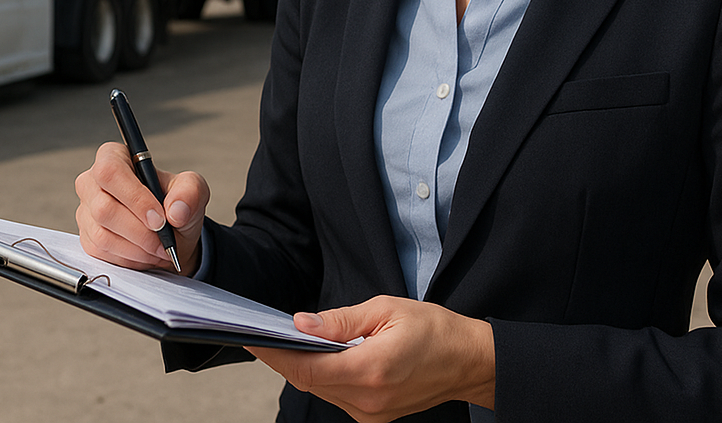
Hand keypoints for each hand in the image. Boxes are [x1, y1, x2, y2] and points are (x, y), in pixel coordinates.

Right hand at [75, 141, 208, 273]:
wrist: (169, 235)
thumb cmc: (175, 204)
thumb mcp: (193, 191)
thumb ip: (190, 192)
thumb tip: (175, 211)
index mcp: (114, 157)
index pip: (111, 171)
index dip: (134, 198)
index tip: (159, 219)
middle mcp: (92, 181)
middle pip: (103, 207)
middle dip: (140, 231)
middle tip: (164, 241)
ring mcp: (85, 210)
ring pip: (102, 234)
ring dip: (137, 248)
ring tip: (159, 248)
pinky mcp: (86, 236)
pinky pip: (101, 252)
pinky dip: (129, 258)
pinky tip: (145, 254)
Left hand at [248, 296, 494, 422]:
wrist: (469, 362)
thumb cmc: (433, 329)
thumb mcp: (386, 310)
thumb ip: (340, 321)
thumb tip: (301, 324)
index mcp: (370, 370)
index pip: (307, 369)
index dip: (275, 355)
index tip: (252, 338)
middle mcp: (367, 399)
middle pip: (309, 381)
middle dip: (283, 358)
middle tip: (261, 333)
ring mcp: (371, 412)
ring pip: (321, 390)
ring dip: (302, 367)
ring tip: (284, 341)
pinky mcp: (374, 415)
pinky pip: (337, 395)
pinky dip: (322, 375)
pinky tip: (316, 356)